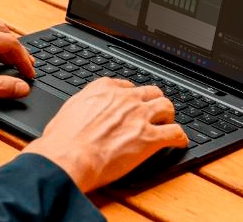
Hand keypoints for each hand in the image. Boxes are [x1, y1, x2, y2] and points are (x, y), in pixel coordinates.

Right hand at [22, 78, 187, 192]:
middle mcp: (124, 98)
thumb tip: (81, 113)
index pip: (126, 85)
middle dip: (153, 101)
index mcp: (103, 89)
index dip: (131, 95)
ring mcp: (139, 116)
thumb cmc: (62, 140)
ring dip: (168, 115)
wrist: (69, 157)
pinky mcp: (150, 138)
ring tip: (167, 124)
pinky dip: (180, 138)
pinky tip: (178, 142)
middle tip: (152, 112)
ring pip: (167, 106)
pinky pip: (175, 133)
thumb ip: (82, 106)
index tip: (131, 103)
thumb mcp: (68, 111)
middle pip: (151, 92)